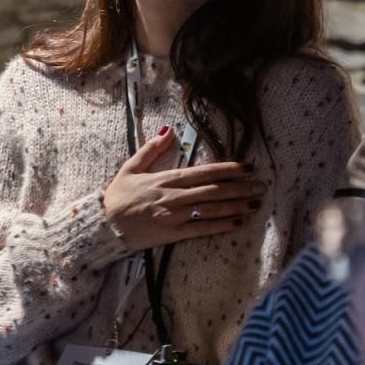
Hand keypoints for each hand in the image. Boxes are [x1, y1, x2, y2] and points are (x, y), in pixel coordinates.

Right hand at [102, 128, 262, 253]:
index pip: (205, 172)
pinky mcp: (172, 234)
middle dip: (240, 187)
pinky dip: (221, 226)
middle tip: (261, 185)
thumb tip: (168, 130)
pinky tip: (237, 222)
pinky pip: (202, 229)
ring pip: (212, 209)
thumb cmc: (118, 196)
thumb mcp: (131, 167)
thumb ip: (151, 149)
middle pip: (214, 190)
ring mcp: (175, 216)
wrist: (103, 225)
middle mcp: (174, 196)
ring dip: (236, 206)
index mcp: (167, 178)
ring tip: (255, 203)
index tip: (248, 166)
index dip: (229, 169)